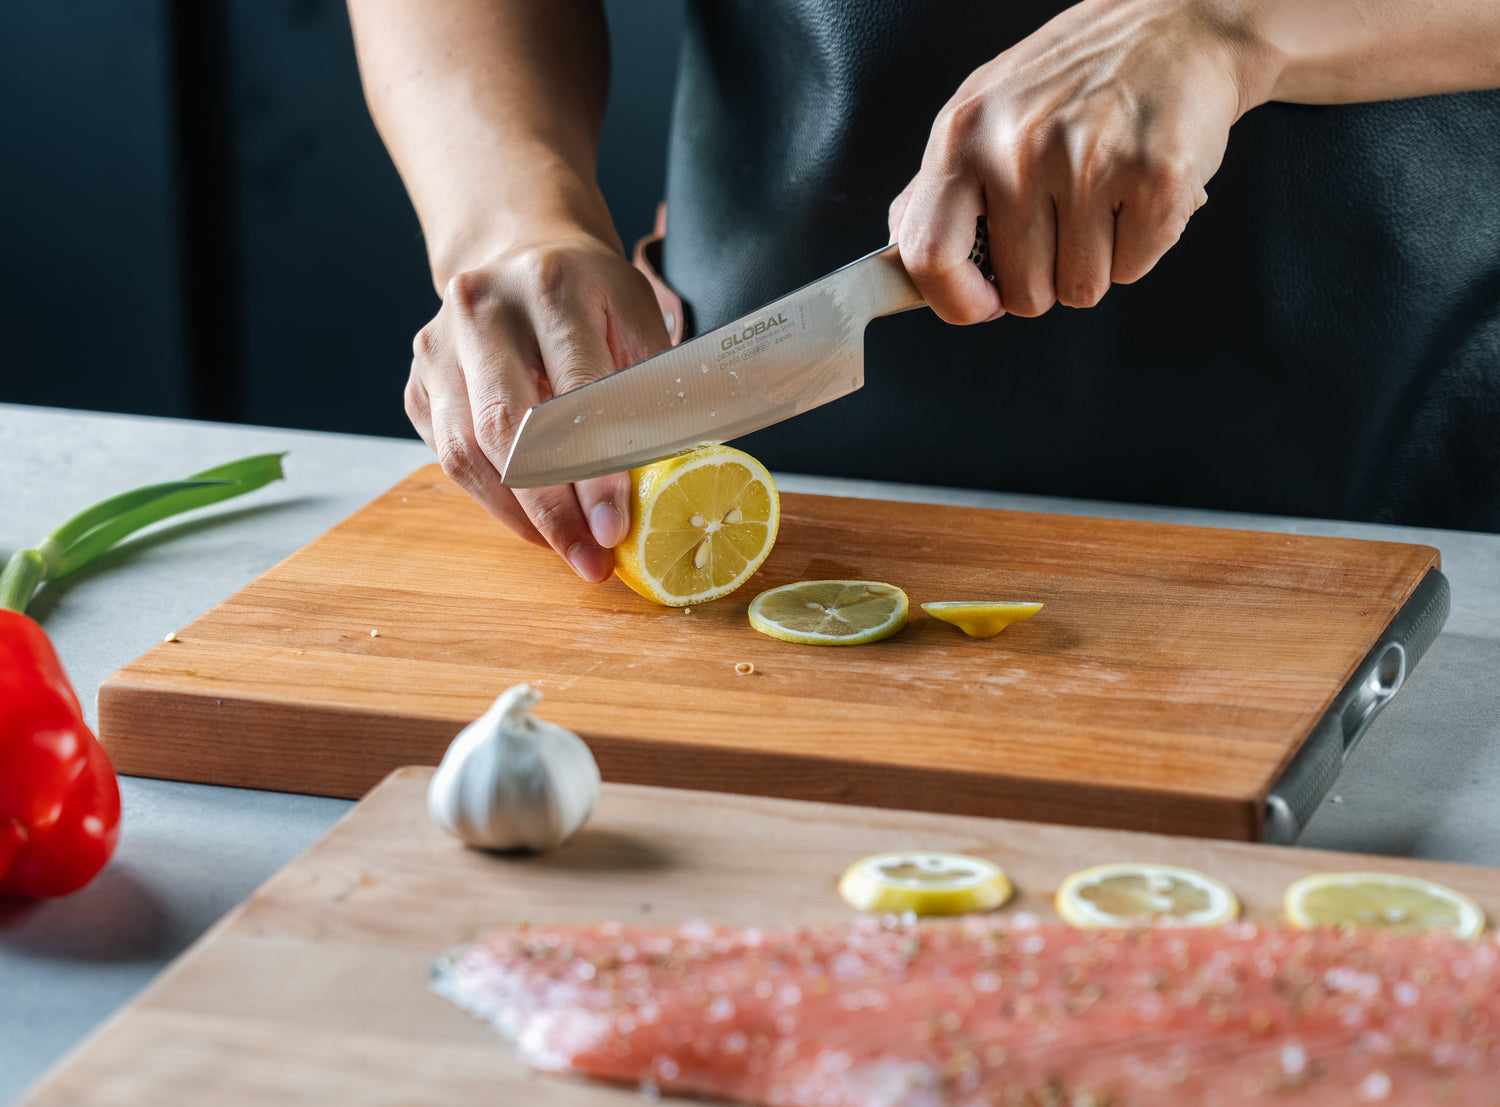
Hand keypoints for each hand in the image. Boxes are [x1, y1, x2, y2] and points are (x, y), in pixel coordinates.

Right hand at [407, 230, 670, 580]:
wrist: (520, 254)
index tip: (614, 529)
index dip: (595, 471)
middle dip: (551, 509)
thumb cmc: (592, 297)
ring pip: (466, 453)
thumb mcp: (640, 319)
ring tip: (565, 549)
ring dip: (518, 515)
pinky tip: (532, 518)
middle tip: (587, 559)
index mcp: (551, 286)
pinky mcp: (417, 379)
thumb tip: (680, 474)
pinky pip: (446, 455)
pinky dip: (491, 498)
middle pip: (508, 431)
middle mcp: (482, 308)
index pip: (574, 394)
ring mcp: (437, 344)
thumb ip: (655, 389)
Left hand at [890, 0, 1265, 321]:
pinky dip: (1140, 246)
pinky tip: (1136, 193)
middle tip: (1064, 222)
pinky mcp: (1155, 179)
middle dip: (1046, 278)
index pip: (928, 254)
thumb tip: (906, 259)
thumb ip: (942, 187)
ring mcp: (1088, 164)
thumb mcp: (986, 110)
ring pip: (1079, 290)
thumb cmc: (1078, 75)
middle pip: (1022, 292)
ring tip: (1102, 198)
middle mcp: (1019, 148)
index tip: (982, 303)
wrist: (1179, 26)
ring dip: (1095, 262)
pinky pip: (1133, 270)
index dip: (955, 300)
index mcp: (963, 133)